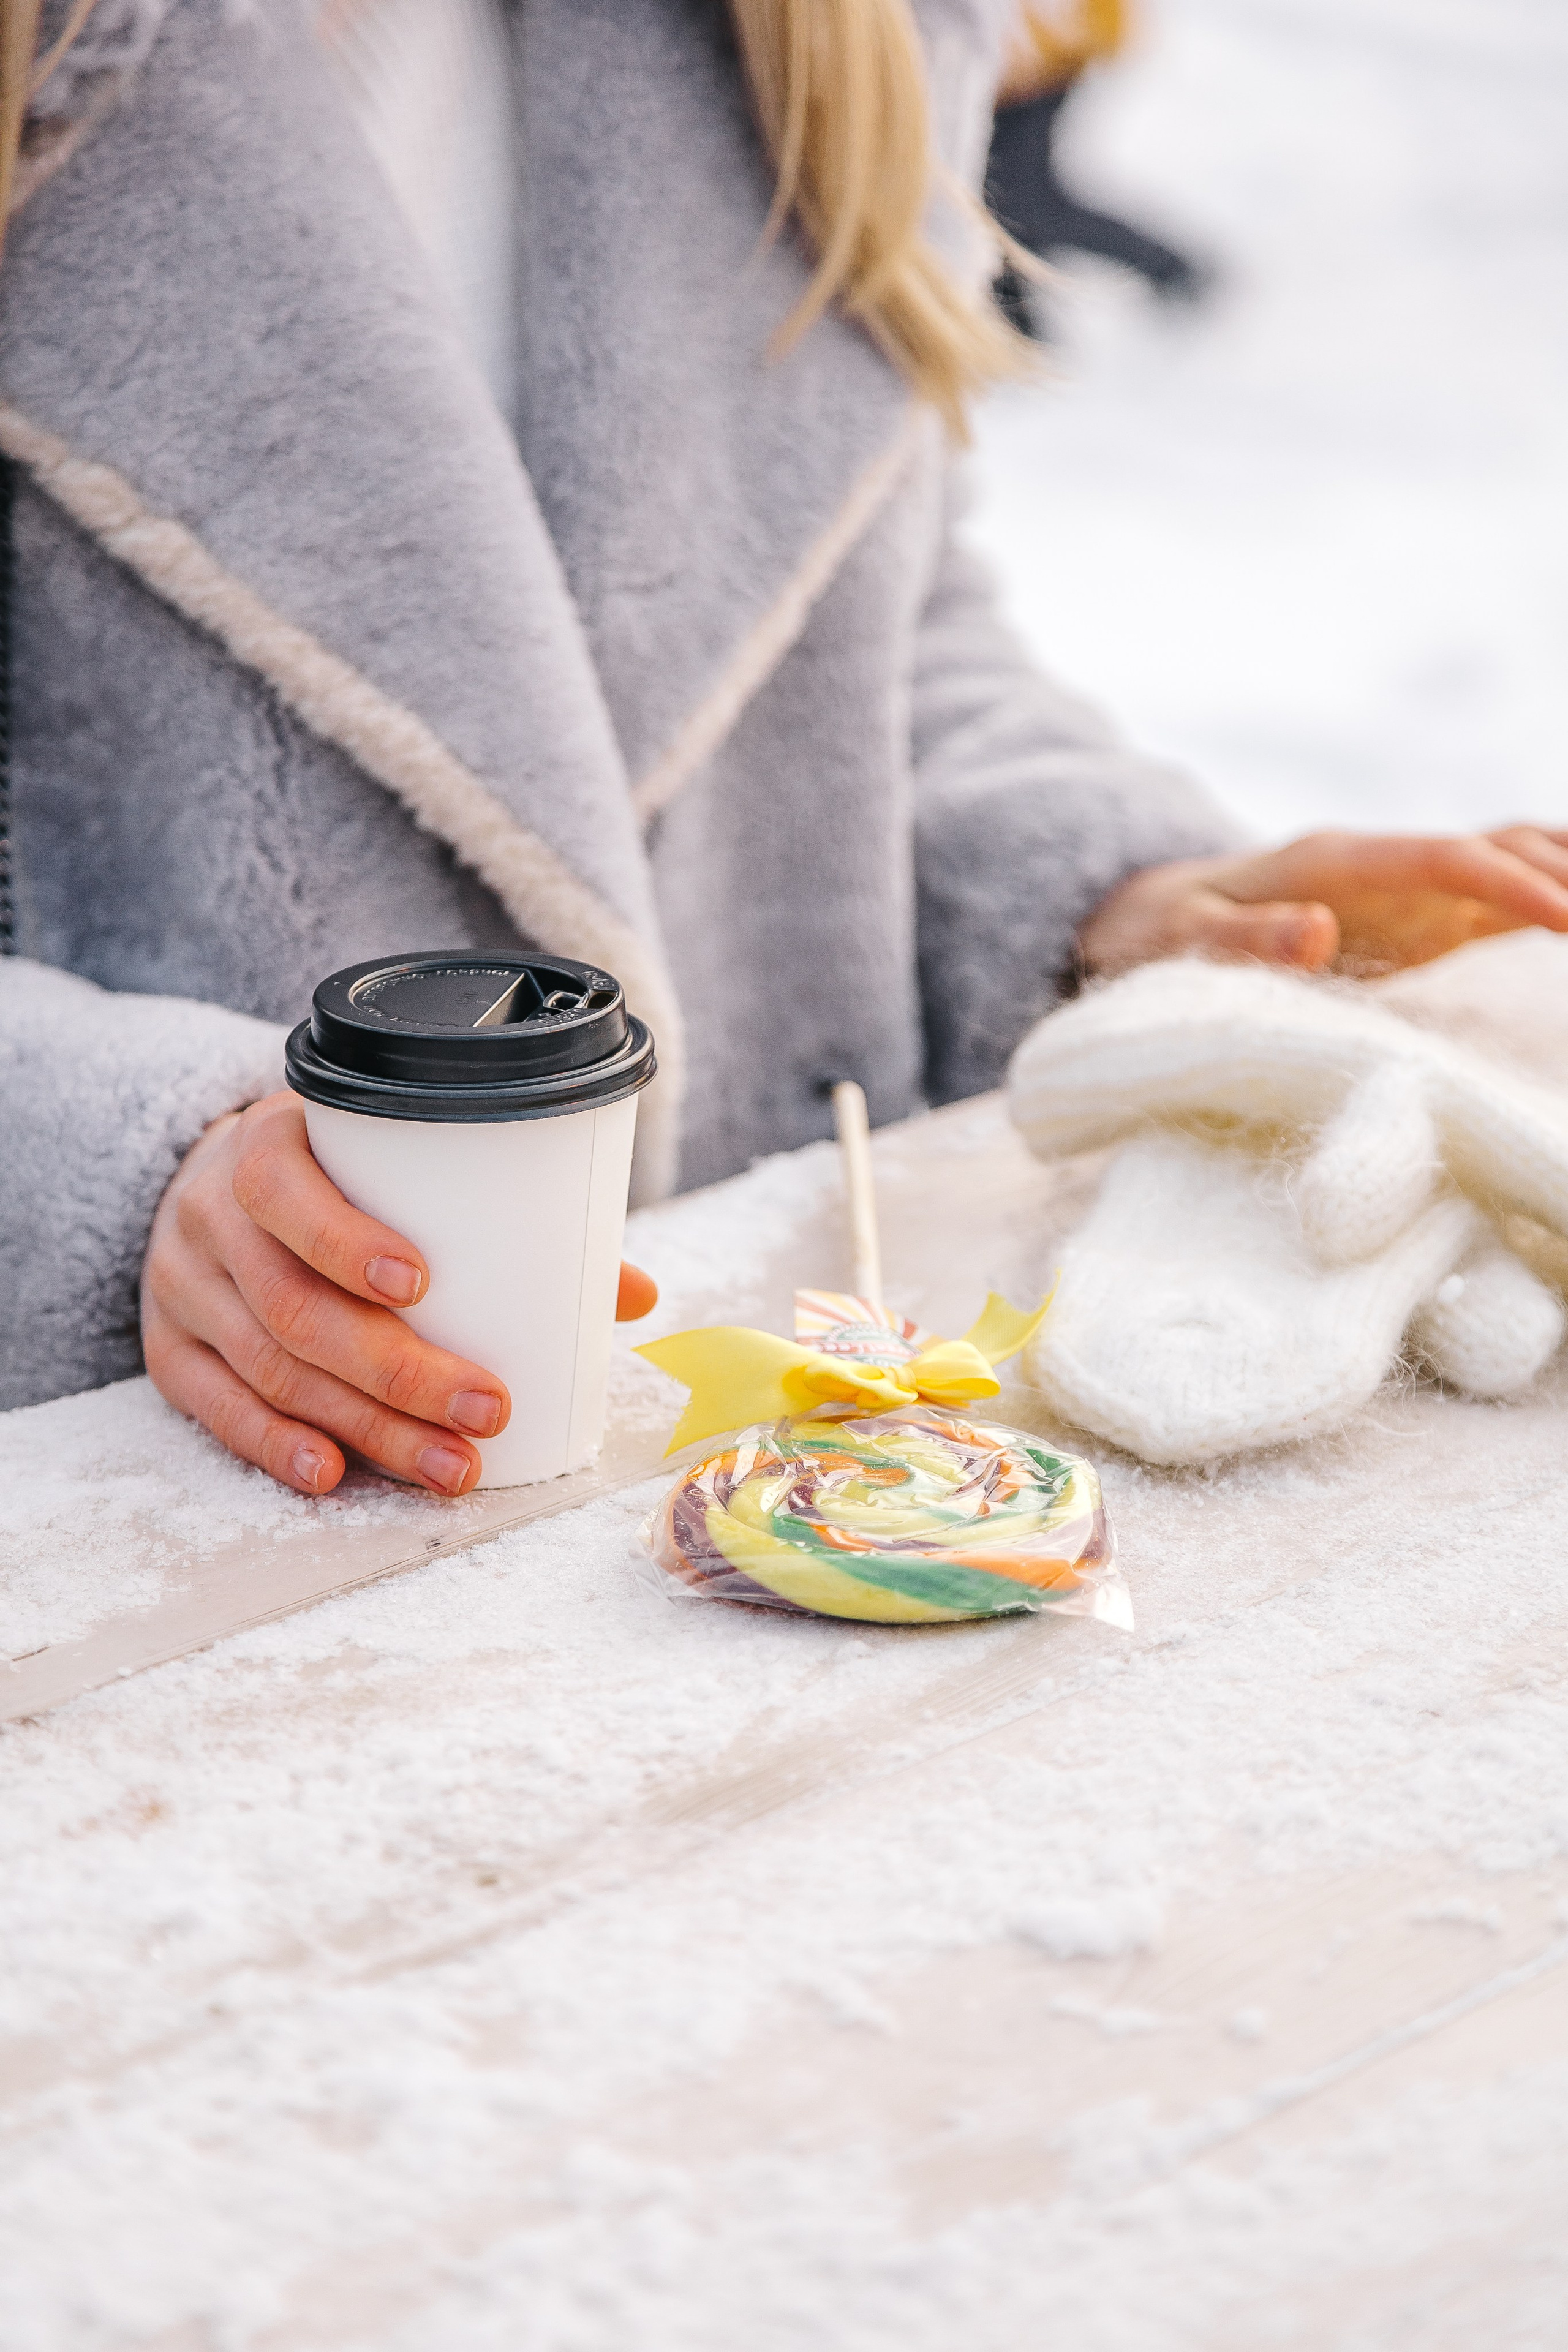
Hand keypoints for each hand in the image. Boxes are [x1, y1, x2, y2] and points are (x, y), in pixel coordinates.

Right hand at [142, 1091, 657, 1496]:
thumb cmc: (334, 1174)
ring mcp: (183, 1288)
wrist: (214, 1182)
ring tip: (449, 1466)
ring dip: (366, 1427)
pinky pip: (217, 1408)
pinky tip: (334, 1473)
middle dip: (397, 1371)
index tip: (423, 1283)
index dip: (346, 1240)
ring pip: (271, 1370)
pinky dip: (276, 1446)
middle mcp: (210, 1217)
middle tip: (485, 1411)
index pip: (286, 1192)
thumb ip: (501, 1215)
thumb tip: (629, 1292)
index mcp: (265, 1149)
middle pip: (295, 1307)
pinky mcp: (171, 1351)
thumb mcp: (389, 1160)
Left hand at [1078, 827, 1567, 977]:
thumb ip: (1246, 939)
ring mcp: (1408, 887)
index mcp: (1337, 862)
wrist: (1151, 919)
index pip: (1448, 860)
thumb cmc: (1161, 935)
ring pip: (1515, 859)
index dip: (1514, 885)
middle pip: (1502, 846)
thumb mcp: (1183, 942)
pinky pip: (1503, 899)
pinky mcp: (1419, 919)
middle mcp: (1386, 862)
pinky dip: (1556, 898)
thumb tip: (1317, 933)